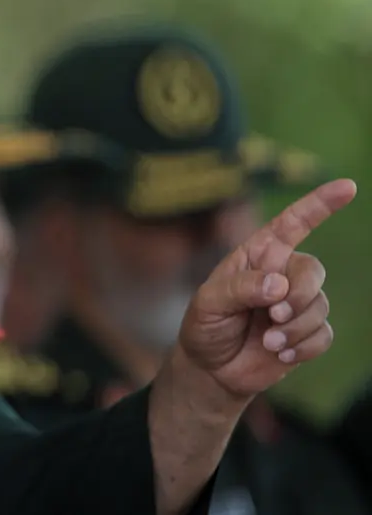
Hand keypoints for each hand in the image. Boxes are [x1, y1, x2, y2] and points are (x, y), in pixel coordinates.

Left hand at [174, 179, 356, 400]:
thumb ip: (240, 288)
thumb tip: (278, 284)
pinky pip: (324, 335)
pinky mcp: (308, 332)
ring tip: (267, 341)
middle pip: (313, 270)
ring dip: (295, 328)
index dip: (320, 204)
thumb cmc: (205, 325)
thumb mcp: (209, 303)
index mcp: (258, 256)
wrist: (211, 367)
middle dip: (298, 295)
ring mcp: (298, 303)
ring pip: (320, 306)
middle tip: (274, 315)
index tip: (347, 187)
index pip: (292, 224)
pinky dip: (302, 347)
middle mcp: (283, 274)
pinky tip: (279, 353)